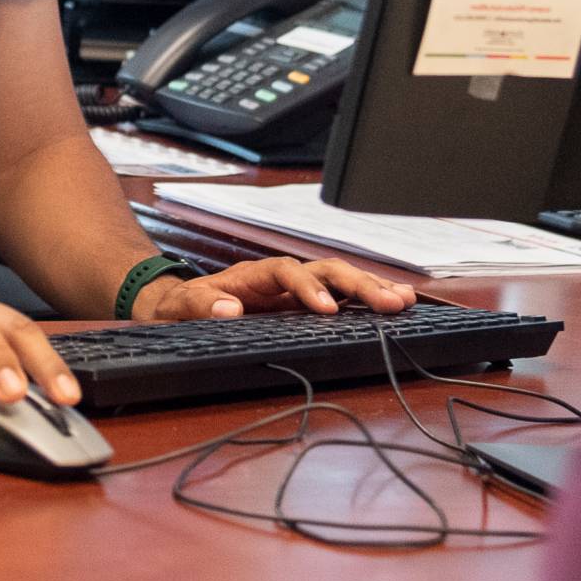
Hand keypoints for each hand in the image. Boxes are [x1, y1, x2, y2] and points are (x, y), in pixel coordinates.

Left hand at [131, 255, 419, 321]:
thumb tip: (228, 308)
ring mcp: (293, 290)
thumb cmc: (178, 306)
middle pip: (324, 270)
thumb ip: (198, 305)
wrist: (176, 306)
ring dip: (370, 289)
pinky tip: (391, 307)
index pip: (287, 272)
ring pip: (338, 281)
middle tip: (390, 302)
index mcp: (252, 275)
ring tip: (403, 301)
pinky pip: (338, 298)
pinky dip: (364, 301)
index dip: (308, 288)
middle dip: (358, 284)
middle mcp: (279, 277)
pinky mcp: (301, 306)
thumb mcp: (176, 306)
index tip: (327, 310)